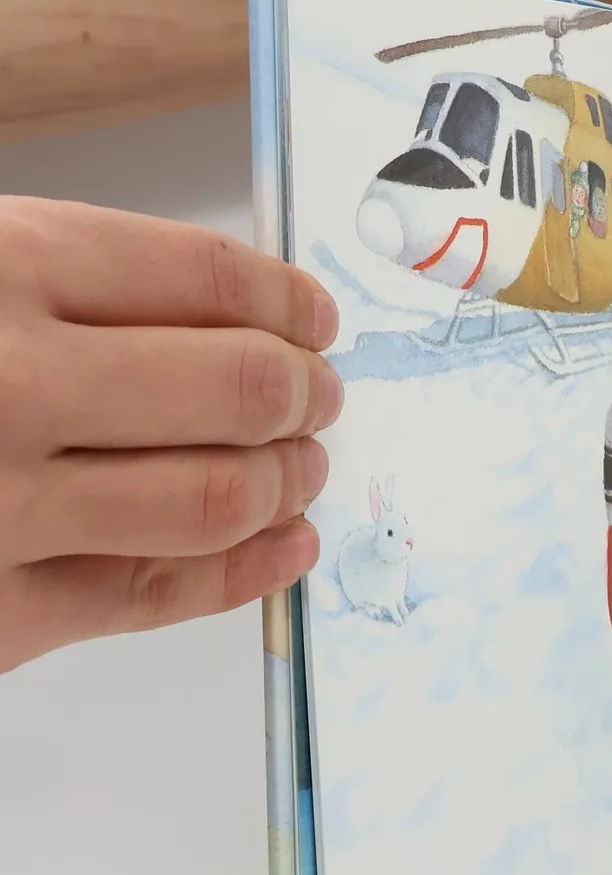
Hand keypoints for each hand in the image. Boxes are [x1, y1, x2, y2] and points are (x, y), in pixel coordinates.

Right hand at [0, 198, 340, 672]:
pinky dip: (244, 573)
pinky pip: (149, 597)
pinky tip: (285, 549)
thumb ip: (51, 279)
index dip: (285, 301)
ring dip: (287, 480)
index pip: (204, 278)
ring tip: (303, 467)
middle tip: (318, 396)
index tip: (312, 318)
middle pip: (234, 387)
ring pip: (213, 497)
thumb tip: (229, 310)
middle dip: (301, 393)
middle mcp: (4, 384)